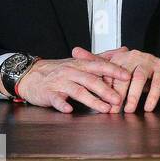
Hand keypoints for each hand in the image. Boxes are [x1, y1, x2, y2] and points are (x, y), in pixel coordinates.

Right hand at [11, 53, 132, 113]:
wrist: (31, 74)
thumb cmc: (60, 70)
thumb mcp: (80, 61)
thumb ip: (102, 58)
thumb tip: (124, 50)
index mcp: (81, 64)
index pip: (100, 65)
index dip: (114, 70)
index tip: (128, 76)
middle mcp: (72, 72)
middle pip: (92, 80)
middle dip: (107, 90)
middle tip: (119, 100)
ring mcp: (60, 83)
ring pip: (78, 91)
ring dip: (92, 100)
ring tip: (105, 109)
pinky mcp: (49, 93)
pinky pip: (56, 99)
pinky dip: (63, 105)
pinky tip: (70, 110)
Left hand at [80, 47, 159, 112]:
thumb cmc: (139, 73)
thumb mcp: (118, 69)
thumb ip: (97, 63)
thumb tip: (74, 50)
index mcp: (121, 56)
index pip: (109, 71)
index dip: (104, 87)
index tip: (100, 103)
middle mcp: (134, 56)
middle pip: (123, 75)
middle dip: (117, 94)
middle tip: (113, 110)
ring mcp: (149, 61)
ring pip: (139, 78)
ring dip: (133, 96)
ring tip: (129, 110)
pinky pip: (157, 83)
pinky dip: (152, 97)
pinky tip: (148, 108)